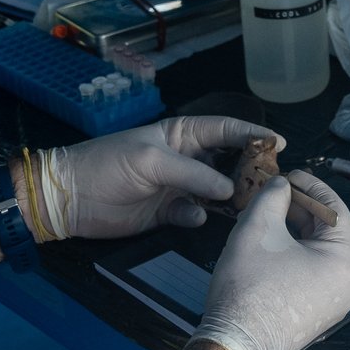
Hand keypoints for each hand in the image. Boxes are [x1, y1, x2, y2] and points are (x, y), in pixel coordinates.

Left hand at [28, 117, 279, 240]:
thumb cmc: (107, 166)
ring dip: (231, 198)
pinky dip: (202, 218)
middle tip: (271, 181)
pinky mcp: (168, 214)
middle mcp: (184, 159)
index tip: (278, 142)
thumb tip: (229, 189)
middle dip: (248, 170)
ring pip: (216, 192)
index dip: (252, 133)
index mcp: (180, 134)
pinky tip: (201, 219)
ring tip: (250, 206)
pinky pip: (197, 215)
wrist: (71, 199)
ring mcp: (178, 188)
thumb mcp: (151, 161)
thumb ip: (192, 175)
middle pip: (227, 162)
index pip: (224, 129)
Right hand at [194, 171, 349, 349]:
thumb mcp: (257, 228)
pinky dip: (292, 257)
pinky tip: (268, 248)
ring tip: (266, 218)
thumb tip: (281, 186)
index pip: (336, 211)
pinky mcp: (315, 317)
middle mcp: (347, 286)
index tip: (289, 176)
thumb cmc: (249, 288)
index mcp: (344, 263)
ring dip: (293, 233)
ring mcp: (333, 305)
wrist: (234, 345)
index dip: (311, 187)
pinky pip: (309, 276)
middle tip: (274, 195)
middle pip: (327, 234)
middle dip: (299, 211)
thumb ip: (273, 196)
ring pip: (316, 256)